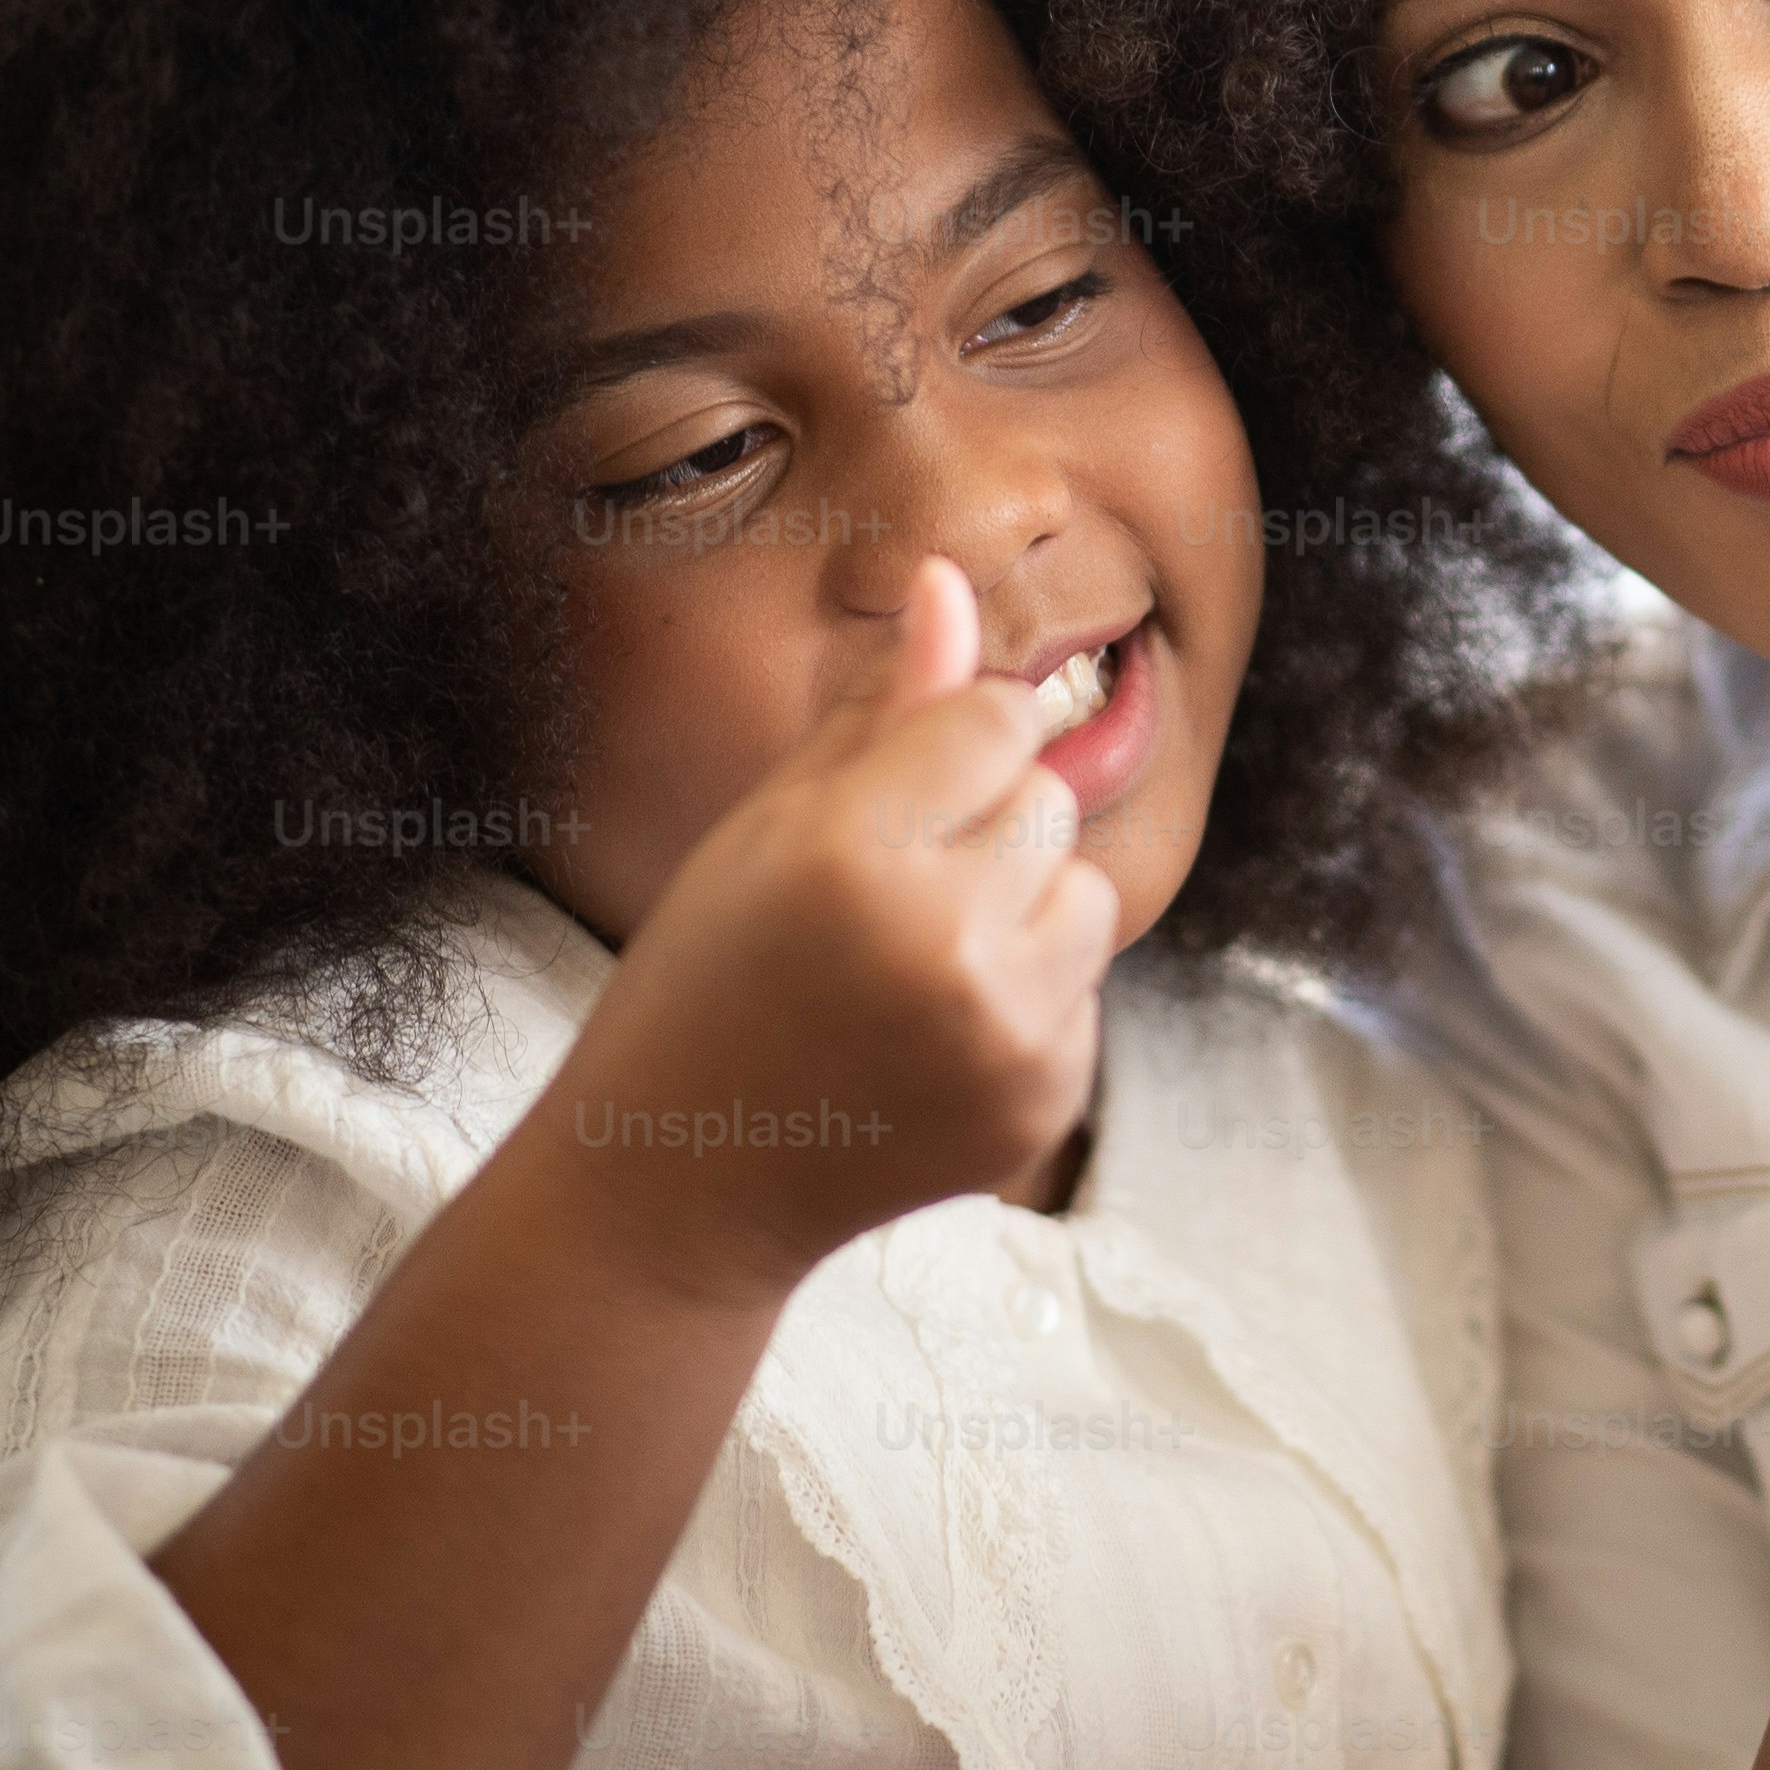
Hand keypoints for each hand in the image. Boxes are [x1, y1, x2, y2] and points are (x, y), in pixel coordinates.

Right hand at [533, 561, 1119, 1307]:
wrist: (684, 1186)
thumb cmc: (708, 976)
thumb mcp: (765, 826)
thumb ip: (878, 708)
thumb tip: (952, 582)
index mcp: (852, 854)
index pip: (999, 715)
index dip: (947, 747)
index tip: (886, 804)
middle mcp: (941, 942)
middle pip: (1048, 799)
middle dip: (981, 830)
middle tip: (882, 902)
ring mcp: (1003, 1033)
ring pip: (1086, 891)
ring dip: (1021, 909)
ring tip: (913, 964)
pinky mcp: (1044, 1100)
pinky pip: (1084, 989)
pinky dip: (1027, 999)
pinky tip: (928, 1038)